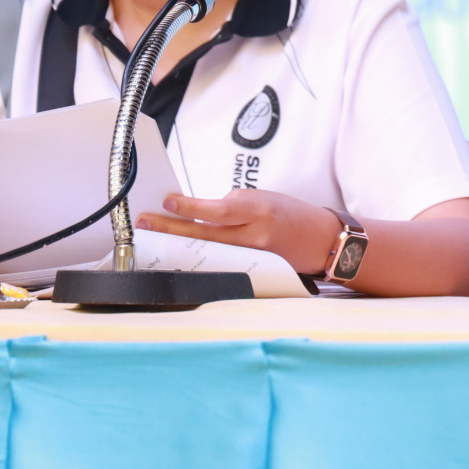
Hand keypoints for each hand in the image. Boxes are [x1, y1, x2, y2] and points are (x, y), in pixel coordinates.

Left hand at [136, 189, 338, 273]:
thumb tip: (203, 212)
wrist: (322, 241)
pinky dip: (201, 255)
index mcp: (259, 210)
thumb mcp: (265, 198)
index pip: (218, 209)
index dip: (189, 207)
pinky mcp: (252, 270)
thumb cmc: (294, 215)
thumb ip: (235, 204)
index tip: (167, 202)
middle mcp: (255, 235)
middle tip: (146, 223)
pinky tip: (183, 253)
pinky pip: (221, 261)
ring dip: (180, 243)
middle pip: (205, 233)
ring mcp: (252, 256)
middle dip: (171, 227)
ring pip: (208, 250)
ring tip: (156, 238)